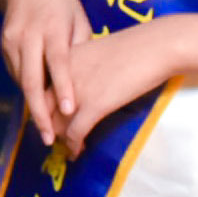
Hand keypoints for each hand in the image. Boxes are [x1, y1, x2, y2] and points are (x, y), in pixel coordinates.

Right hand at [0, 0, 89, 144]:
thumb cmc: (62, 2)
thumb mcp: (78, 20)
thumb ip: (80, 50)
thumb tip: (87, 82)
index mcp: (53, 27)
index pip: (58, 62)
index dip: (63, 87)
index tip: (70, 111)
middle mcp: (29, 35)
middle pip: (32, 80)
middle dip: (40, 112)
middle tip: (49, 138)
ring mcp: (12, 40)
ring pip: (22, 81)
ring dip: (34, 106)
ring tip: (46, 129)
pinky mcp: (4, 46)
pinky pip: (16, 74)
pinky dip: (27, 91)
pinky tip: (37, 105)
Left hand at [54, 20, 178, 156]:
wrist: (156, 46)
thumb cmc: (136, 45)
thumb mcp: (98, 50)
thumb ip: (83, 66)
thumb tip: (82, 84)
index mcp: (64, 58)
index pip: (41, 87)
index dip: (44, 106)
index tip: (51, 117)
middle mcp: (63, 75)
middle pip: (44, 107)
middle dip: (48, 125)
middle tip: (55, 136)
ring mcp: (77, 92)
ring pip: (56, 124)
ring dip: (60, 139)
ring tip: (67, 147)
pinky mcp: (94, 106)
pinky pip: (75, 133)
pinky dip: (73, 146)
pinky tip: (77, 151)